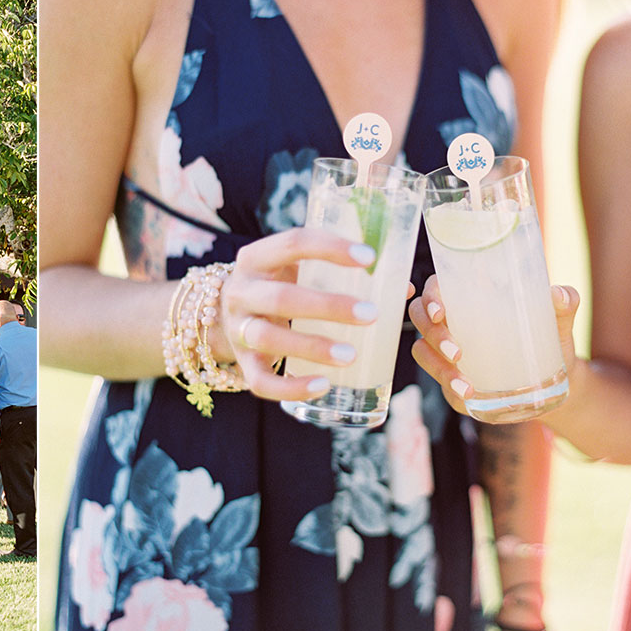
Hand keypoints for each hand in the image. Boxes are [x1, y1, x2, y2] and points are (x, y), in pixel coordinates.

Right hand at [219, 227, 386, 401]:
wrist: (226, 314)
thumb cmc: (278, 285)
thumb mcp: (296, 269)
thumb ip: (341, 274)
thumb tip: (404, 288)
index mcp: (257, 258)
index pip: (292, 243)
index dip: (330, 248)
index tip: (368, 257)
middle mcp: (242, 291)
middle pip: (281, 297)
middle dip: (328, 306)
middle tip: (369, 315)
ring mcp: (238, 329)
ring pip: (269, 339)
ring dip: (312, 347)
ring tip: (351, 356)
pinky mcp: (242, 362)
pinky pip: (260, 380)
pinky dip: (290, 387)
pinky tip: (322, 386)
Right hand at [409, 276, 579, 411]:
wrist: (553, 380)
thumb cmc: (550, 339)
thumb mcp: (558, 322)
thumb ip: (564, 305)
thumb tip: (560, 295)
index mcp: (468, 297)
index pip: (435, 288)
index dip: (430, 298)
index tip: (442, 313)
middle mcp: (451, 321)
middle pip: (419, 318)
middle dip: (432, 334)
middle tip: (457, 352)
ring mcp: (445, 350)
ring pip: (421, 351)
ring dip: (438, 367)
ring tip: (465, 385)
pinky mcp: (449, 376)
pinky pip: (436, 380)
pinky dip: (449, 387)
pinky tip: (467, 394)